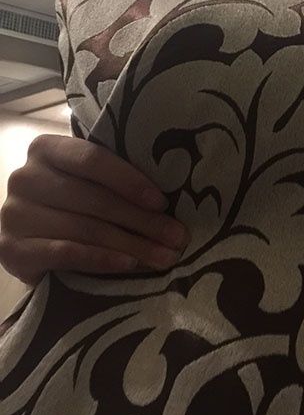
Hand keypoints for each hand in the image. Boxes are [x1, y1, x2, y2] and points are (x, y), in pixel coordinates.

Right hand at [0, 134, 189, 284]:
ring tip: (164, 257)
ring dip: (132, 245)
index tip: (163, 202)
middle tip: (177, 237)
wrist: (28, 241)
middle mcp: (25, 177)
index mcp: (47, 149)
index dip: (130, 181)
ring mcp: (14, 214)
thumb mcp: (87, 183)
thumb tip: (169, 202)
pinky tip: (128, 265)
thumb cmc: (68, 205)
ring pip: (85, 228)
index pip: (93, 160)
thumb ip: (113, 181)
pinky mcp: (11, 249)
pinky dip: (101, 259)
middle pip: (95, 199)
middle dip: (142, 221)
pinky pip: (65, 253)